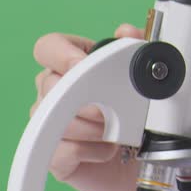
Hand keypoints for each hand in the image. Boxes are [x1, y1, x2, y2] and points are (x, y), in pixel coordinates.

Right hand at [31, 24, 144, 190]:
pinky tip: (109, 149)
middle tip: (112, 109)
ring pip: (58, 119)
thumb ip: (137, 49)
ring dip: (96, 127)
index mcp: (72, 65)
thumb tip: (127, 31)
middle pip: (51, 86)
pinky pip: (65, 149)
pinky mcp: (55, 155)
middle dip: (88, 99)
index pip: (48, 47)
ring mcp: (49, 123)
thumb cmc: (136, 114)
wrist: (140, 159)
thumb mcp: (142, 77)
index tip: (81, 64)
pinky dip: (94, 150)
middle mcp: (54, 91)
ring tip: (117, 131)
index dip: (60, 54)